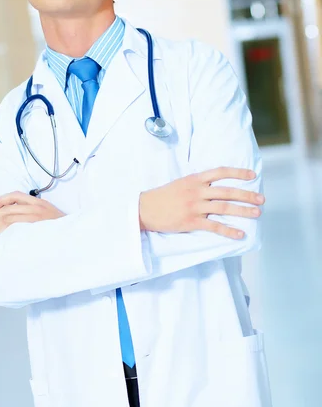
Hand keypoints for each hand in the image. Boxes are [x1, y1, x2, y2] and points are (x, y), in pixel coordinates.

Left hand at [0, 192, 64, 239]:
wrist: (75, 236)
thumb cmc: (62, 230)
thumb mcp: (49, 217)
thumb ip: (35, 215)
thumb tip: (15, 221)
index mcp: (39, 203)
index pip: (16, 196)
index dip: (1, 200)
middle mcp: (37, 207)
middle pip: (8, 209)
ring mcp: (36, 217)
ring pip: (8, 218)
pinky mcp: (35, 227)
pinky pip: (14, 227)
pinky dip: (3, 232)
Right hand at [139, 167, 263, 238]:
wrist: (144, 208)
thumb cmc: (163, 196)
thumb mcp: (181, 183)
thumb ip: (199, 183)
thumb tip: (217, 185)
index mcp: (195, 179)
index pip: (221, 172)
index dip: (238, 173)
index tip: (252, 176)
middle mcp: (197, 191)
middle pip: (227, 191)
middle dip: (247, 195)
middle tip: (261, 199)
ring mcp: (194, 207)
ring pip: (224, 208)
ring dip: (242, 211)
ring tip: (256, 214)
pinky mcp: (191, 222)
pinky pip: (214, 227)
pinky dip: (229, 231)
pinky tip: (240, 234)